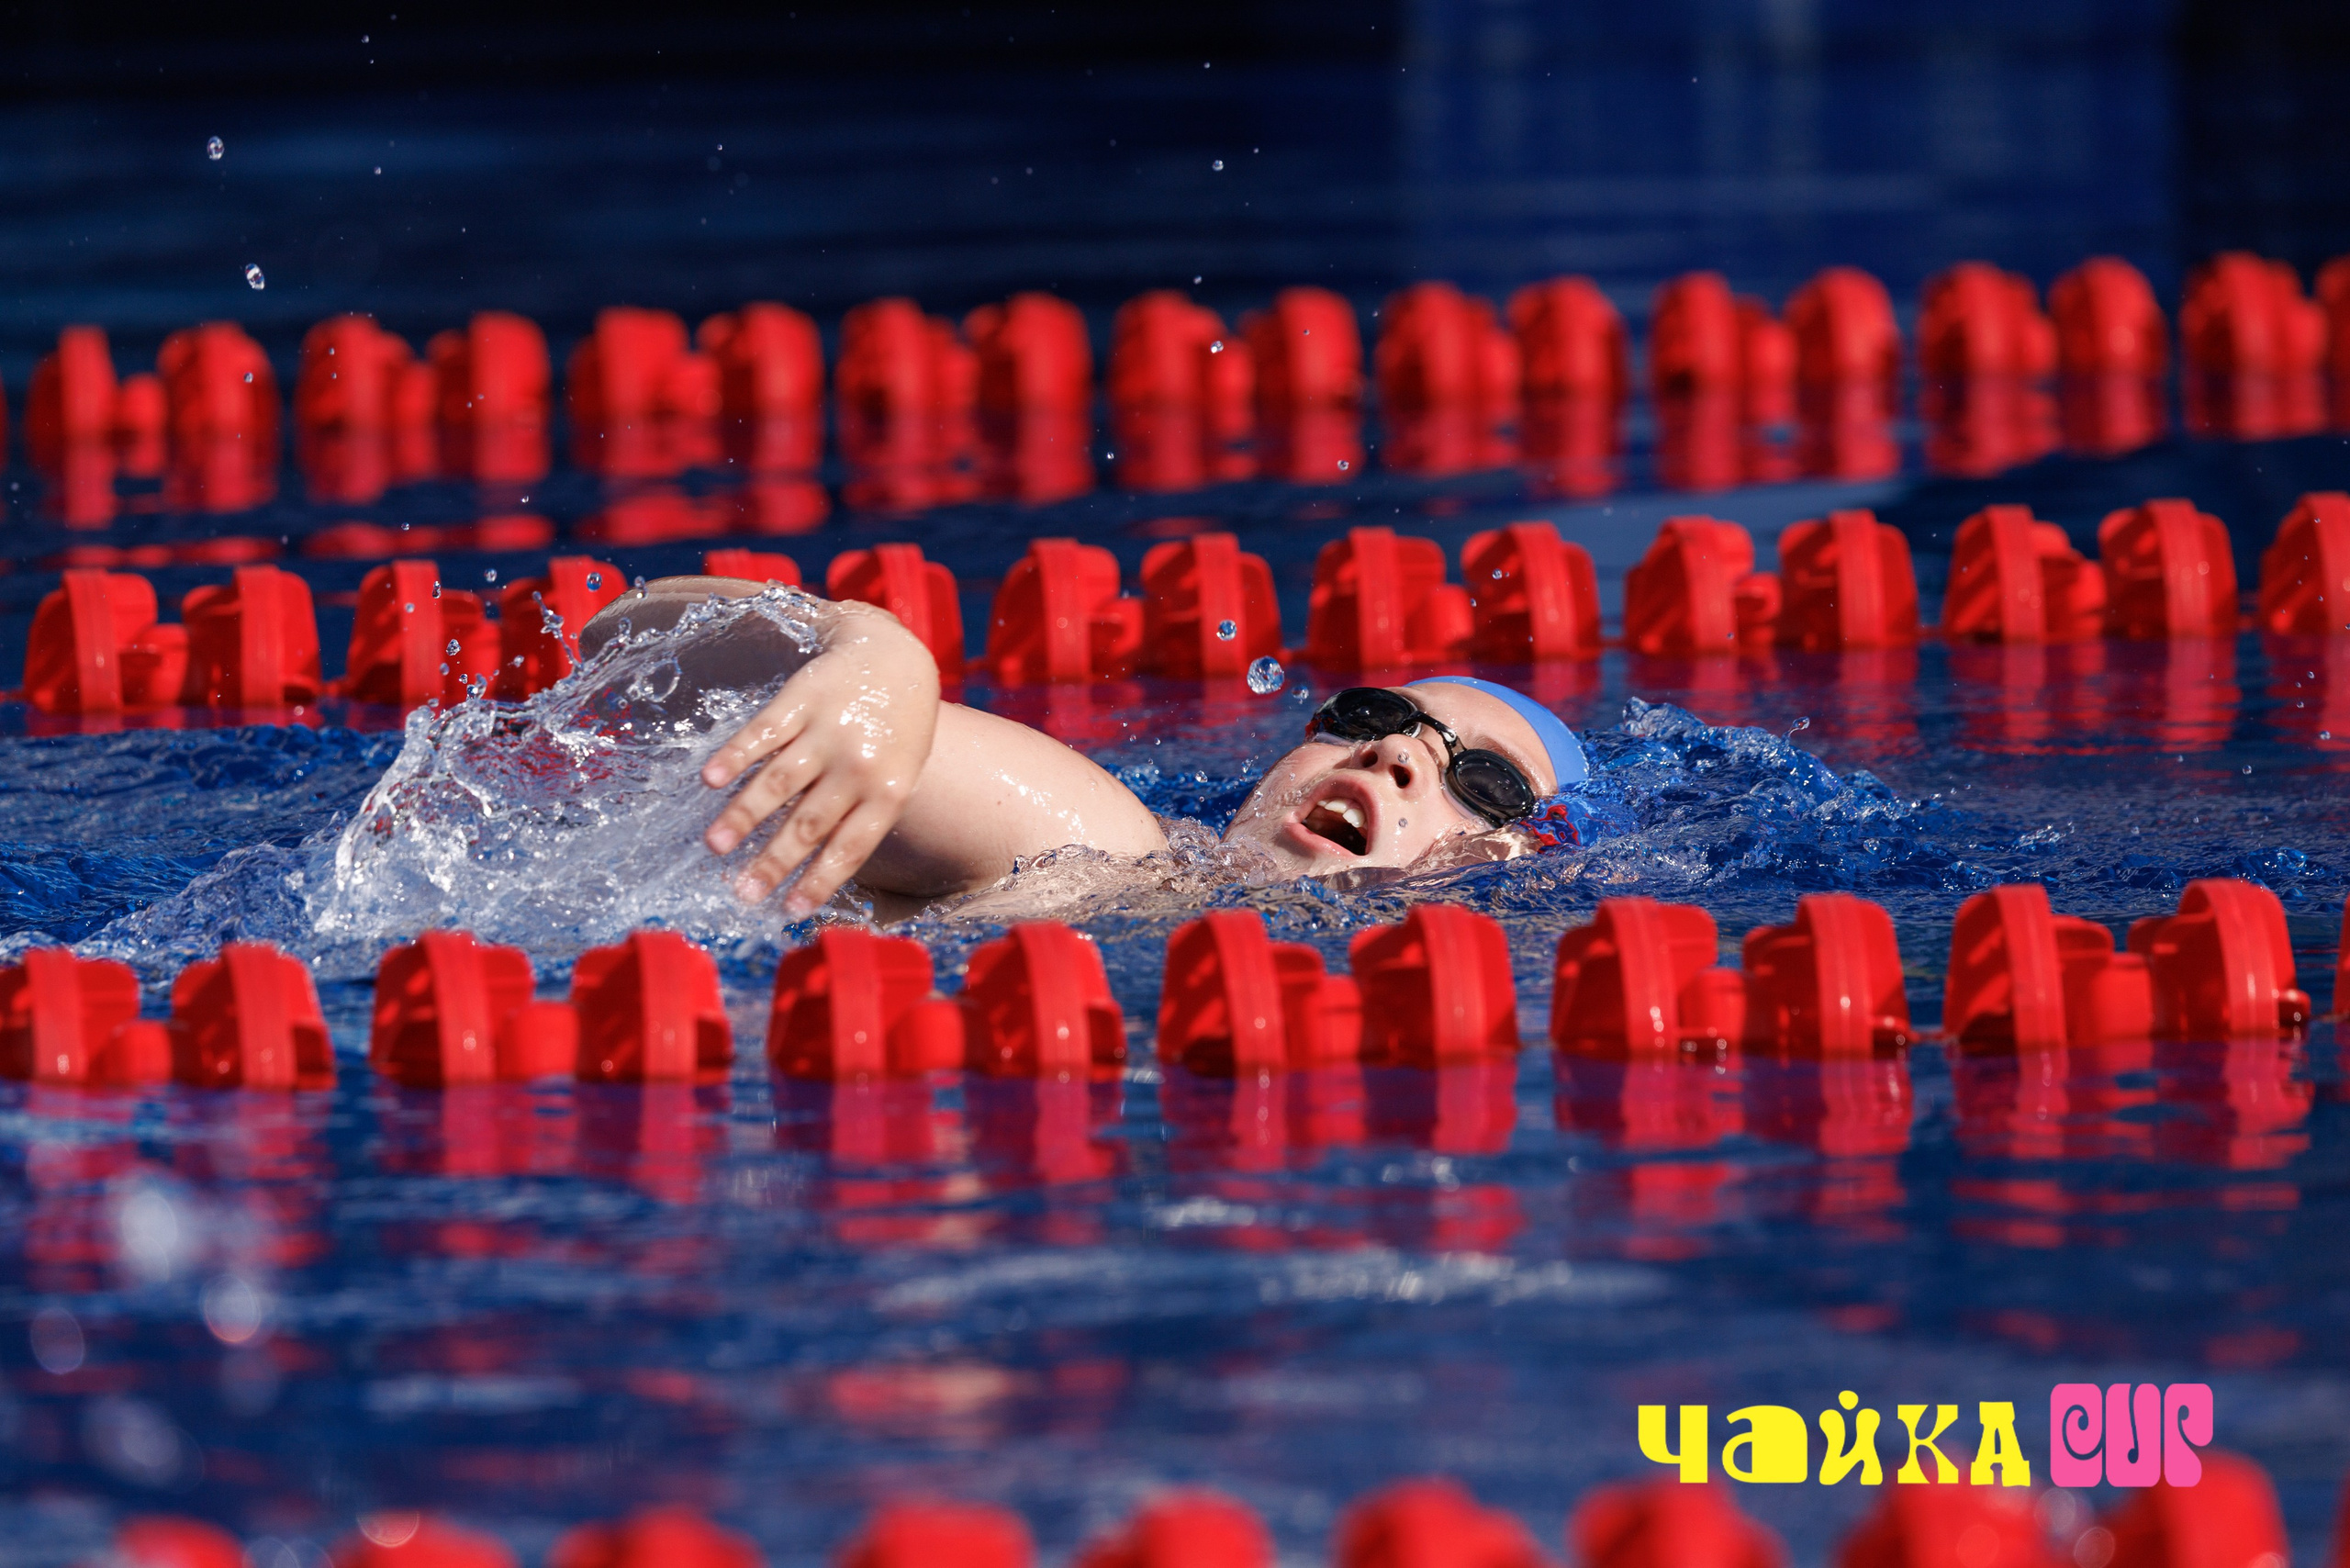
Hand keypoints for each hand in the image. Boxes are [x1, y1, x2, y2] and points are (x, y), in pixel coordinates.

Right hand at [699, 603, 940, 913]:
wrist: (895, 658)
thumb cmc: (895, 731)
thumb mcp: (896, 775)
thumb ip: (860, 814)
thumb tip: (809, 866)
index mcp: (888, 791)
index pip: (850, 847)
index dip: (818, 880)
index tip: (789, 910)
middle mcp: (858, 765)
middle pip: (808, 823)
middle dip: (772, 861)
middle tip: (741, 893)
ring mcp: (829, 730)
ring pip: (780, 781)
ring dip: (743, 815)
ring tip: (714, 845)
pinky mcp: (803, 697)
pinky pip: (764, 731)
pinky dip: (735, 756)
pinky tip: (710, 779)